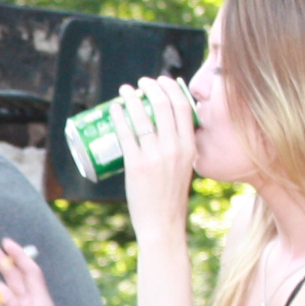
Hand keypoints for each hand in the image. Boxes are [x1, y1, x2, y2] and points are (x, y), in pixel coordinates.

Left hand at [112, 75, 198, 243]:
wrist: (163, 224)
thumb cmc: (171, 198)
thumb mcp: (185, 168)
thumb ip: (180, 149)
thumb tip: (165, 131)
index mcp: (190, 147)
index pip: (184, 108)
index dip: (172, 89)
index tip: (162, 81)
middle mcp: (175, 148)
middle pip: (163, 106)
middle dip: (151, 88)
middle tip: (141, 83)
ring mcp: (155, 156)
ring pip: (142, 117)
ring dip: (131, 98)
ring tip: (124, 91)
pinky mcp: (136, 165)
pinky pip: (126, 134)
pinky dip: (119, 117)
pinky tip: (114, 109)